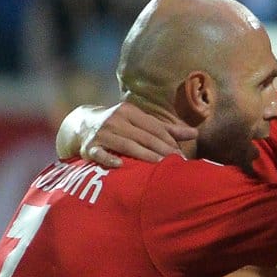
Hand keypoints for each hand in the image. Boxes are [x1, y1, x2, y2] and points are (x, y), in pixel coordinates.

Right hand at [80, 102, 194, 167]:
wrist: (81, 125)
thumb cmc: (120, 125)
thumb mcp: (139, 121)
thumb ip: (167, 129)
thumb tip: (195, 134)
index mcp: (129, 111)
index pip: (154, 127)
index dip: (169, 141)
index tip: (182, 155)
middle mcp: (115, 119)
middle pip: (143, 136)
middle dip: (162, 150)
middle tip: (176, 164)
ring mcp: (101, 133)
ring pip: (126, 145)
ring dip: (144, 155)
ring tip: (160, 165)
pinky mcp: (88, 147)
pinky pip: (99, 153)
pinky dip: (109, 159)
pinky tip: (120, 165)